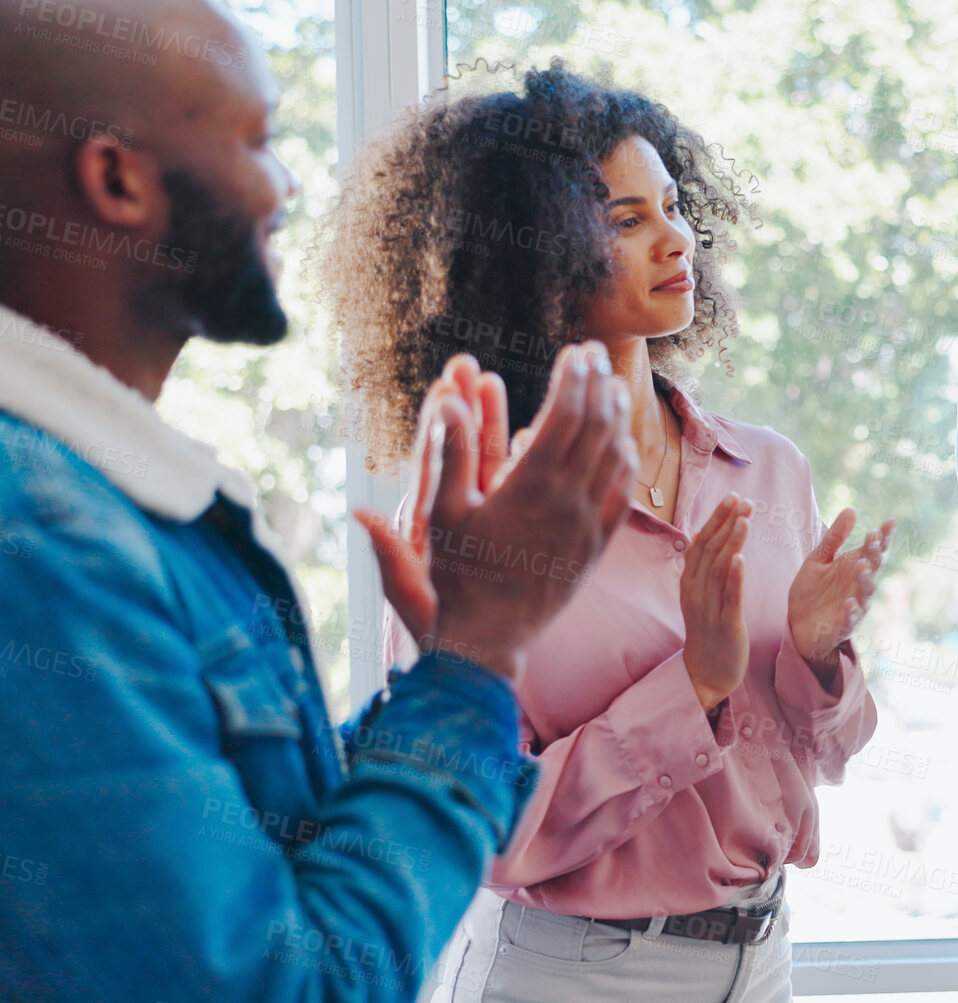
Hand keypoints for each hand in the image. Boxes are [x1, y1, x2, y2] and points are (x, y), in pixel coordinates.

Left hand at [355, 354, 515, 644]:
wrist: (465, 658)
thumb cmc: (436, 628)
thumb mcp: (412, 591)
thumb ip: (390, 553)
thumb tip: (359, 515)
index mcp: (433, 523)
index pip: (436, 463)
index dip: (442, 425)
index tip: (446, 386)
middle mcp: (456, 515)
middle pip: (462, 452)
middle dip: (465, 407)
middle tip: (464, 364)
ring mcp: (484, 520)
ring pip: (490, 464)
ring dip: (490, 422)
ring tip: (490, 380)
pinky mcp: (507, 532)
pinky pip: (514, 488)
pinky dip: (522, 458)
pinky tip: (534, 430)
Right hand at [400, 342, 636, 677]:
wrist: (490, 639)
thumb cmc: (457, 576)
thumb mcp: (443, 512)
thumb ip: (449, 454)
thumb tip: (446, 403)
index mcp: (532, 485)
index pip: (567, 414)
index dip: (576, 378)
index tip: (578, 351)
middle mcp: (570, 501)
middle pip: (598, 427)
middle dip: (600, 384)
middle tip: (599, 355)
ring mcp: (589, 525)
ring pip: (617, 458)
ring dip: (619, 418)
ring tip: (615, 388)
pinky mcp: (596, 548)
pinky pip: (621, 497)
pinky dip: (626, 464)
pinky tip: (624, 447)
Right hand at [682, 493, 752, 710]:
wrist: (707, 671)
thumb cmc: (708, 628)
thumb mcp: (701, 594)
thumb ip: (703, 565)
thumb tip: (703, 532)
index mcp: (689, 582)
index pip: (701, 542)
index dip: (716, 519)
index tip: (732, 497)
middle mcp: (695, 592)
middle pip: (709, 550)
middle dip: (726, 523)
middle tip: (743, 500)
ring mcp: (708, 609)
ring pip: (718, 570)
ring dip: (731, 542)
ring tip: (744, 519)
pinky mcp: (725, 625)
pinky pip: (729, 598)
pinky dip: (734, 577)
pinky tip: (741, 558)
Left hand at [787, 508, 894, 663]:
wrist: (797, 624)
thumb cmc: (812, 591)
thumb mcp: (818, 560)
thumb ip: (835, 538)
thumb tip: (851, 509)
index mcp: (854, 567)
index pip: (873, 550)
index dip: (883, 537)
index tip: (890, 522)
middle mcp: (859, 585)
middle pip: (873, 568)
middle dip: (874, 554)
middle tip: (872, 538)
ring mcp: (854, 605)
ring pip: (866, 593)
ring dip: (866, 580)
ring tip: (863, 566)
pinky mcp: (844, 625)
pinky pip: (851, 619)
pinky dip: (852, 612)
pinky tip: (850, 603)